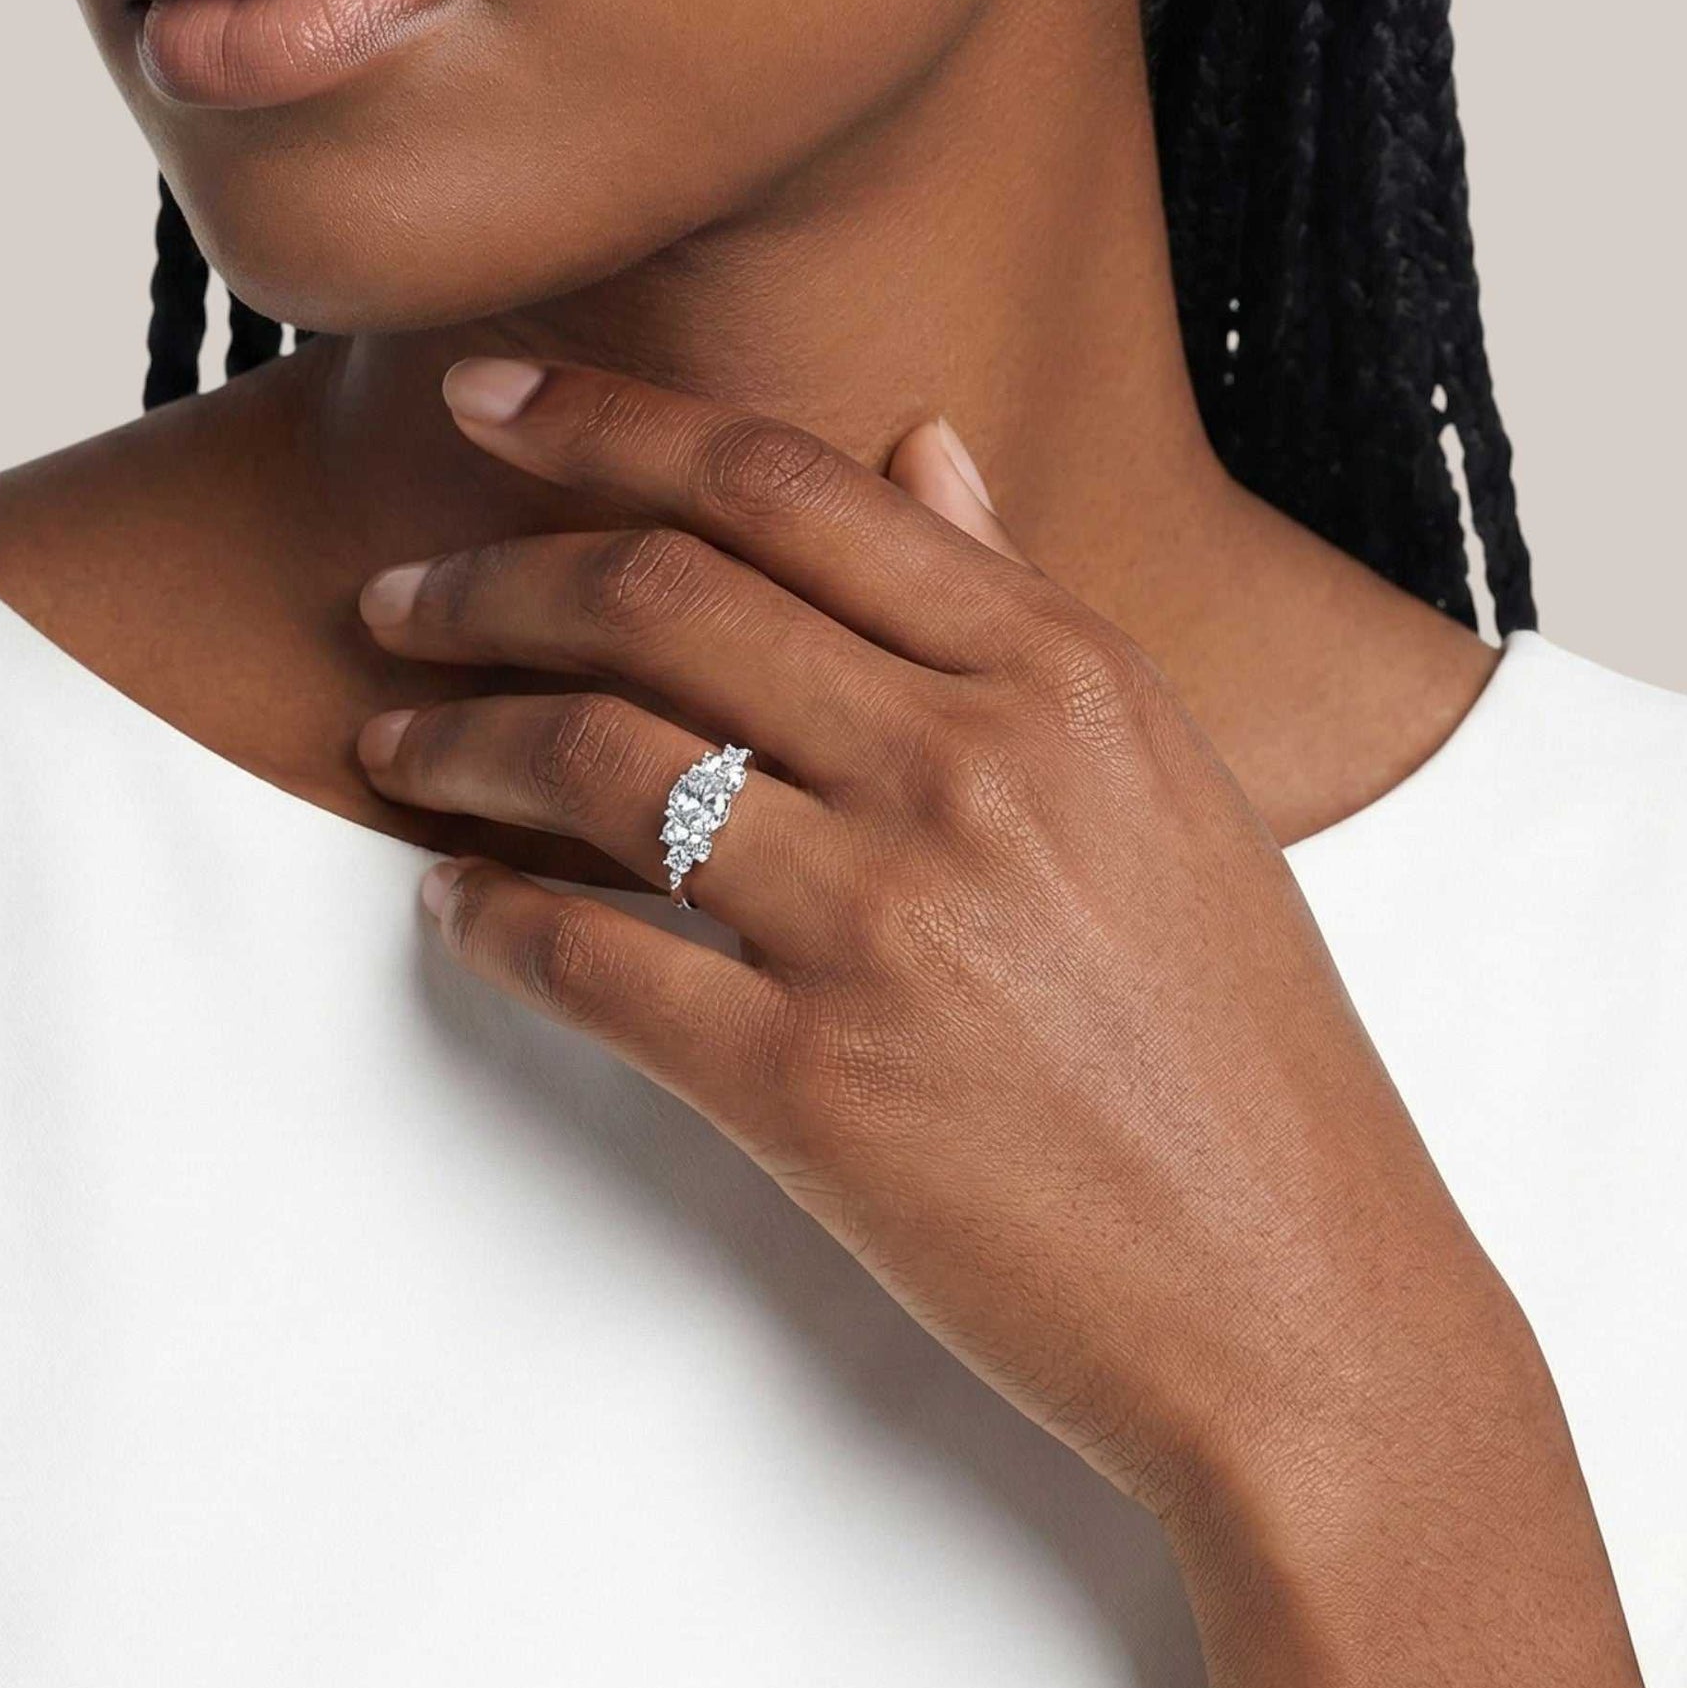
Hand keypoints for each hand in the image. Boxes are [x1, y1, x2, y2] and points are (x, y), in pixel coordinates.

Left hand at [355, 354, 1489, 1489]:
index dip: (603, 420)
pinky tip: (455, 907)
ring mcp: (883, 924)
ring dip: (454, 741)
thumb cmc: (1241, 1045)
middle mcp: (964, 768)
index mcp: (1060, 674)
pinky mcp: (810, 1085)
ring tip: (391, 744)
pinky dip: (486, 918)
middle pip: (656, 600)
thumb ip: (1024, 603)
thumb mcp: (1165, 782)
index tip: (486, 392)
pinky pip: (585, 958)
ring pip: (593, 762)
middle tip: (397, 595)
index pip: (781, 484)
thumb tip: (921, 444)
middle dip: (487, 579)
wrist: (1295, 1295)